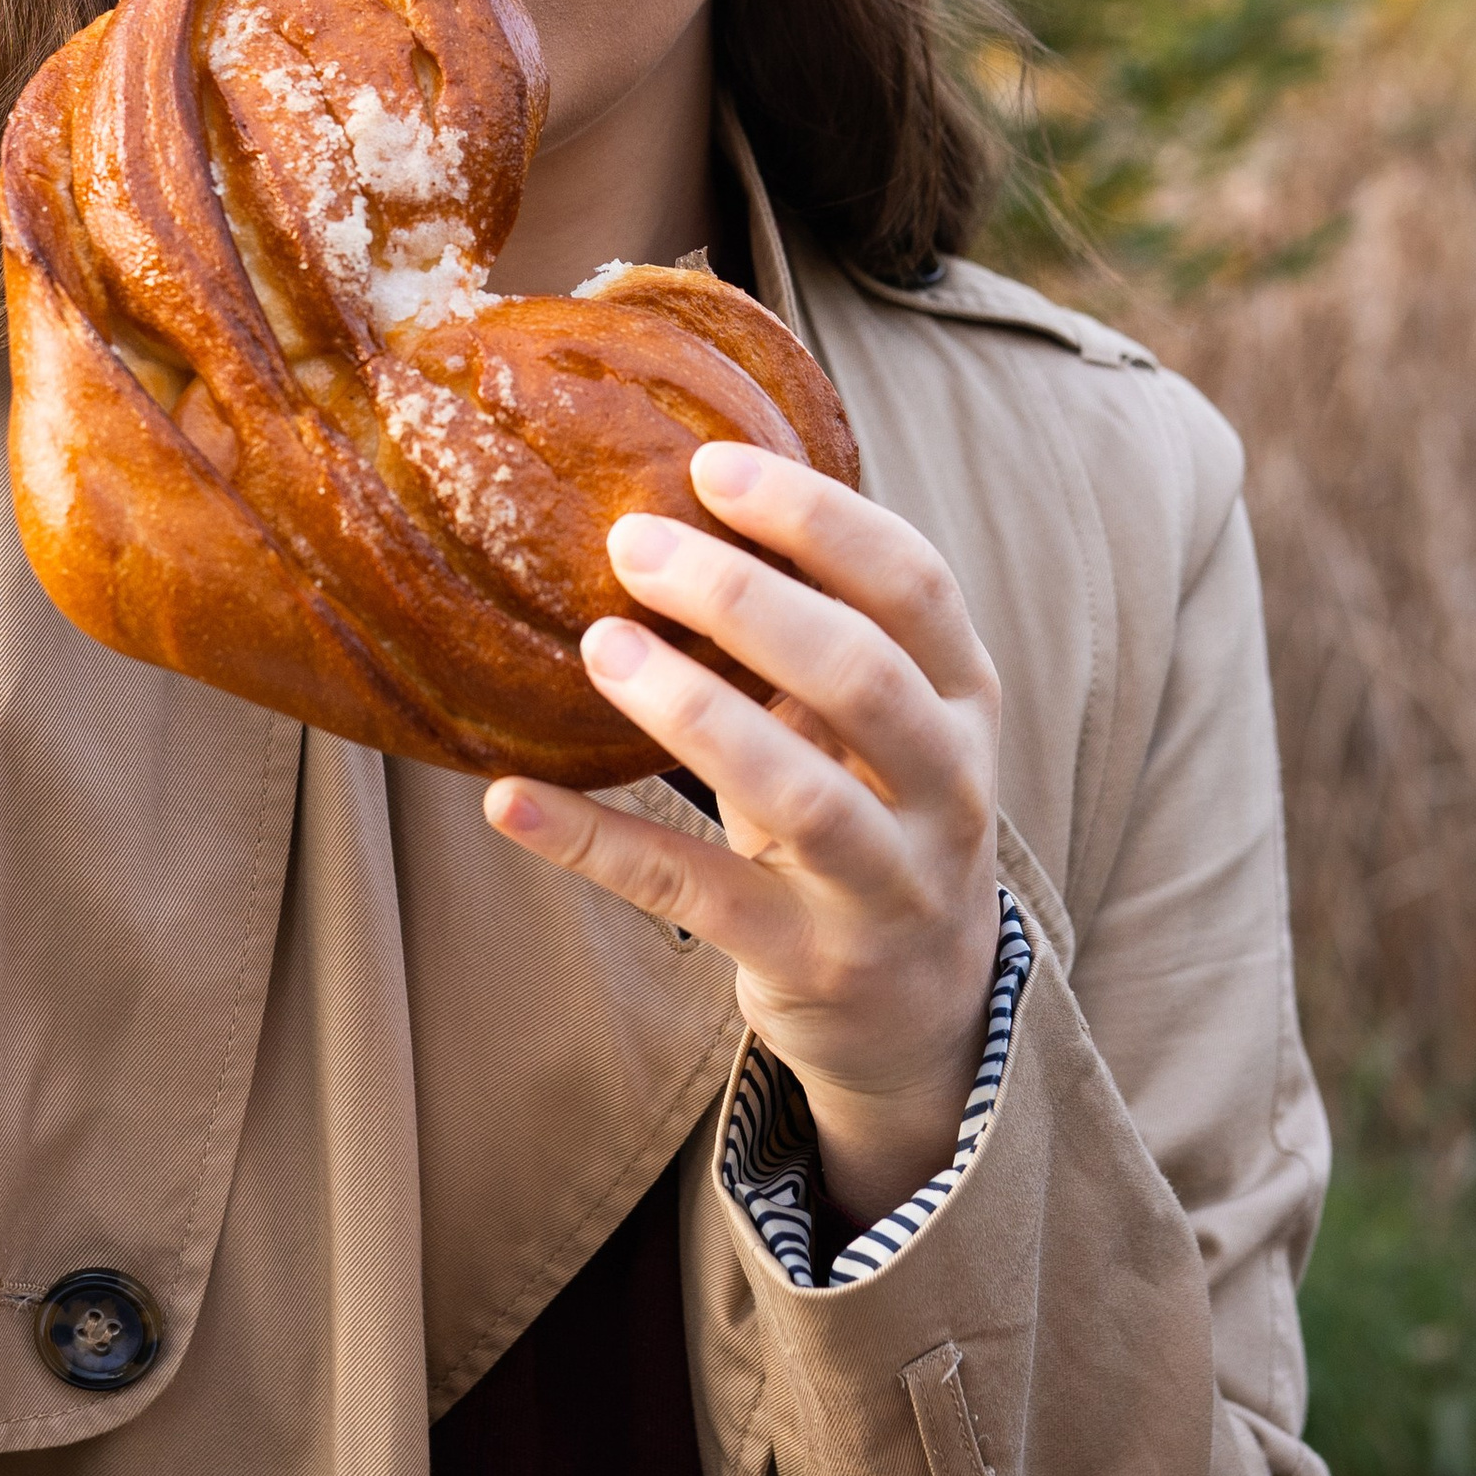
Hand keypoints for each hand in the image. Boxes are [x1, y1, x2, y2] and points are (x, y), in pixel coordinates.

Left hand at [483, 441, 1003, 1225]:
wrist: (923, 1008)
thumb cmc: (871, 816)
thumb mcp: (873, 725)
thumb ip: (810, 637)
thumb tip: (670, 510)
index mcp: (963, 699)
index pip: (914, 585)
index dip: (819, 519)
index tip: (711, 467)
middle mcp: (949, 789)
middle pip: (863, 675)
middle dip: (746, 601)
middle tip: (631, 544)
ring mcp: (889, 885)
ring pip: (801, 795)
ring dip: (693, 712)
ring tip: (600, 646)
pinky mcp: (815, 963)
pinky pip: (696, 895)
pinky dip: (598, 845)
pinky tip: (511, 801)